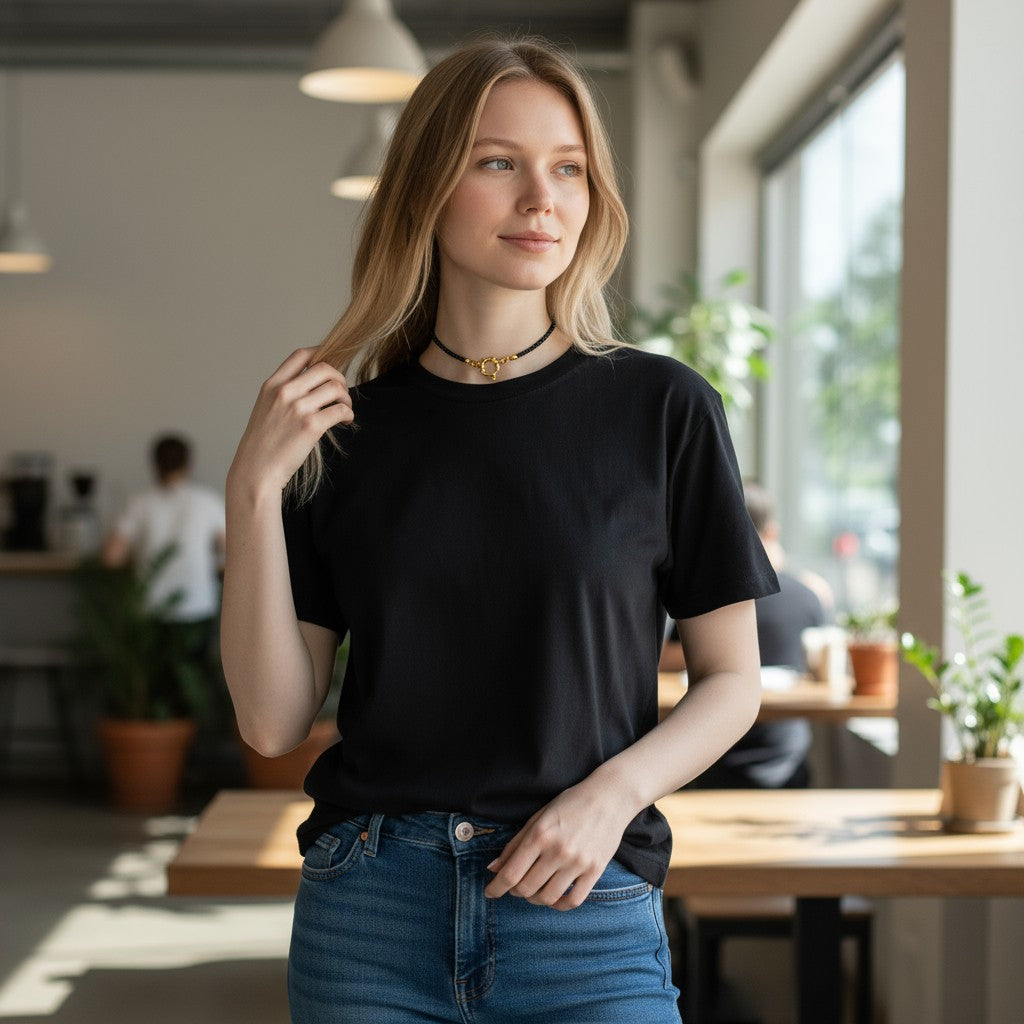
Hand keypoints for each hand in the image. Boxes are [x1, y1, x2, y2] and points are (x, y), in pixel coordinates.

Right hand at [229, 347, 353, 495]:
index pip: (301, 355)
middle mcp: (284, 392)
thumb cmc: (263, 446)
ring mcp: (298, 408)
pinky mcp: (311, 426)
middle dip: (340, 378)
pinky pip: (341, 410)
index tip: (332, 362)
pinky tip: (345, 421)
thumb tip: (314, 385)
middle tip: (342, 394)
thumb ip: (285, 394)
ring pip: (336, 388)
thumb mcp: (266, 409)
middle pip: (325, 368)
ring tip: (344, 409)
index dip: (321, 353)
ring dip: (346, 398)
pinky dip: (348, 414)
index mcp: (272, 385)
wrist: (256, 471)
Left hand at [483, 777, 635, 911]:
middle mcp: (558, 851)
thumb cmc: (570, 804)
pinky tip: (554, 897)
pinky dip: (560, 905)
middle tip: (515, 887)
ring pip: (548, 898)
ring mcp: (578, 862)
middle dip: (515, 892)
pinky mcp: (595, 870)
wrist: (609, 797)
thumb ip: (515, 844)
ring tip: (534, 891)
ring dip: (535, 899)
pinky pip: (573, 900)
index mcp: (540, 834)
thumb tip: (493, 868)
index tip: (489, 893)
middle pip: (526, 889)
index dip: (496, 888)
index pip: (511, 873)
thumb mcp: (538, 818)